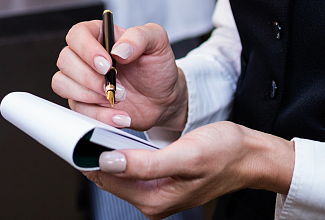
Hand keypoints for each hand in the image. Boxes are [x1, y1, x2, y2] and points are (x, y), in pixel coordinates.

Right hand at [53, 21, 187, 133]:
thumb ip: (140, 37)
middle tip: (115, 85)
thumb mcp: (157, 42)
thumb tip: (119, 49)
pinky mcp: (84, 103)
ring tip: (118, 99)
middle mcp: (86, 56)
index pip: (77, 35)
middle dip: (89, 77)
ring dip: (89, 96)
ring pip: (62, 84)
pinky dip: (99, 115)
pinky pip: (77, 109)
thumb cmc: (157, 67)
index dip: (86, 49)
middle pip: (65, 60)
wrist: (163, 99)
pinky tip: (119, 115)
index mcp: (100, 35)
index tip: (106, 64)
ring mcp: (82, 80)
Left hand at [88, 122, 293, 219]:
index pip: (105, 179)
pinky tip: (117, 136)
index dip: (86, 155)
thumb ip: (144, 163)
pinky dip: (120, 152)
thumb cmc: (225, 153)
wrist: (250, 156)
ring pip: (116, 171)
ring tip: (97, 126)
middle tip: (83, 122)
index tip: (74, 131)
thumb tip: (107, 163)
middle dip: (93, 152)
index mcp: (154, 200)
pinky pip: (129, 167)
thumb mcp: (185, 154)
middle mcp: (151, 201)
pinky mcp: (160, 182)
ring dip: (105, 151)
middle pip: (107, 177)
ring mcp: (155, 193)